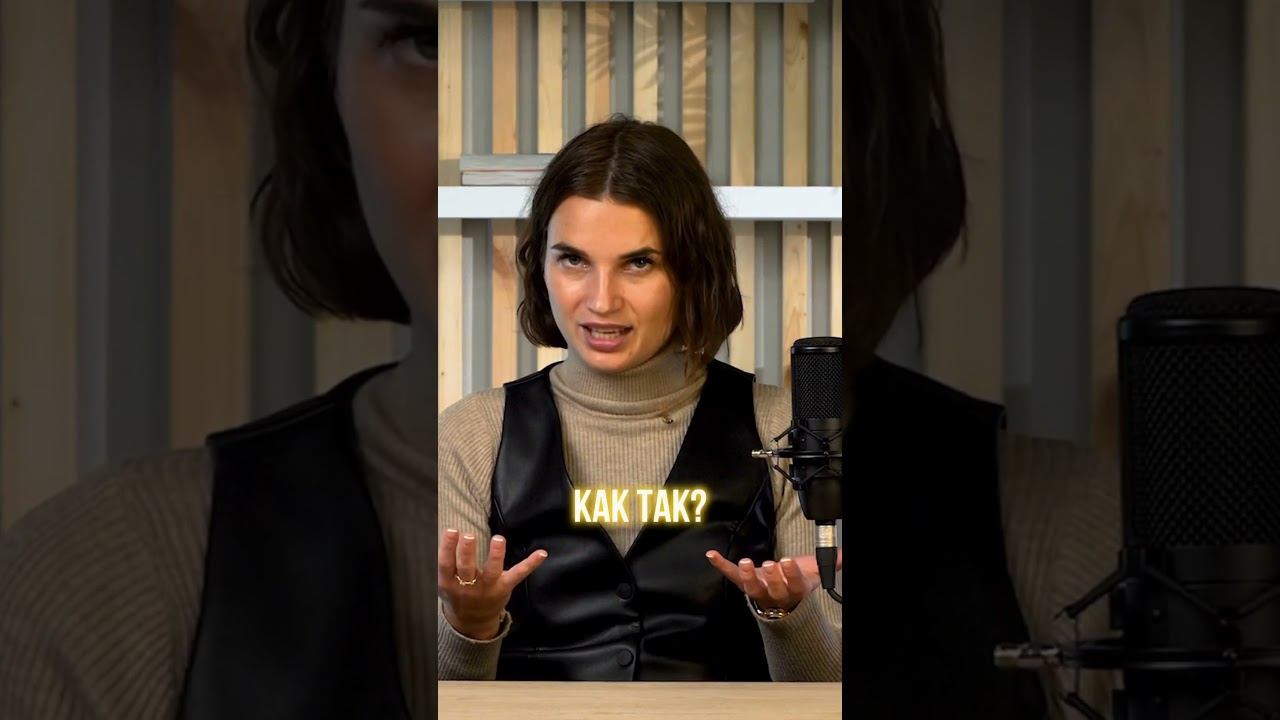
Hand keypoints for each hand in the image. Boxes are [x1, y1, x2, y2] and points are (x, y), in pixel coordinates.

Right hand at [438, 528, 547, 639]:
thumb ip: (445, 562)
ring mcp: (488, 588)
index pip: (446, 564)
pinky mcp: (505, 587)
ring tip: (498, 539)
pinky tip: (541, 553)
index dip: (448, 548)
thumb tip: (448, 535)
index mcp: (449, 583)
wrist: (472, 622)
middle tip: (469, 536)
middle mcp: (468, 587)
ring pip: (492, 571)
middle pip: (466, 568)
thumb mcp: (445, 582)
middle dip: (467, 551)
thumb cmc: (458, 593)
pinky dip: (531, 564)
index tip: (452, 531)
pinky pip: (518, 574)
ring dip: (496, 555)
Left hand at [705, 549, 842, 612]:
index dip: (791, 574)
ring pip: (752, 588)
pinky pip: (732, 577)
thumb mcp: (815, 574)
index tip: (788, 562)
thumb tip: (842, 555)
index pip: (795, 584)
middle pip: (774, 589)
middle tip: (770, 564)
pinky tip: (711, 555)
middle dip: (772, 577)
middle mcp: (776, 595)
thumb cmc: (798, 584)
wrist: (783, 602)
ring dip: (747, 576)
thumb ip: (830, 563)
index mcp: (795, 591)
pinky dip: (721, 566)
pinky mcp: (744, 584)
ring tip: (745, 563)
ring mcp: (758, 591)